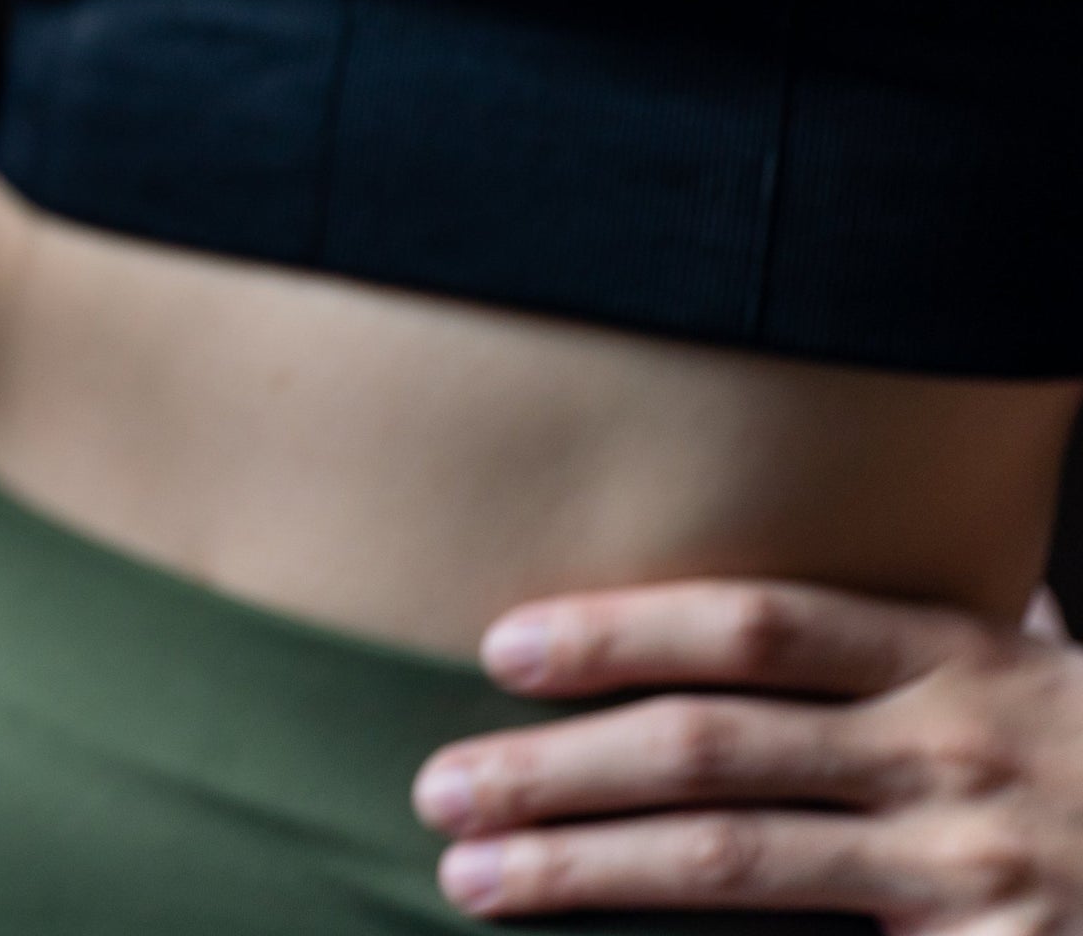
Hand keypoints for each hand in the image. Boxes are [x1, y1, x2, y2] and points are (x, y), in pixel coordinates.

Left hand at [411, 577, 1082, 929]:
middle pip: (711, 749)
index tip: (501, 647)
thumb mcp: (1066, 678)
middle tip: (435, 787)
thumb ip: (984, 628)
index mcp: (960, 663)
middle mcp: (952, 758)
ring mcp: (970, 873)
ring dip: (584, 871)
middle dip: (554, 768)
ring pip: (737, 866)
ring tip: (472, 879)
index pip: (756, 628)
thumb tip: (914, 576)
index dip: (623, 630)